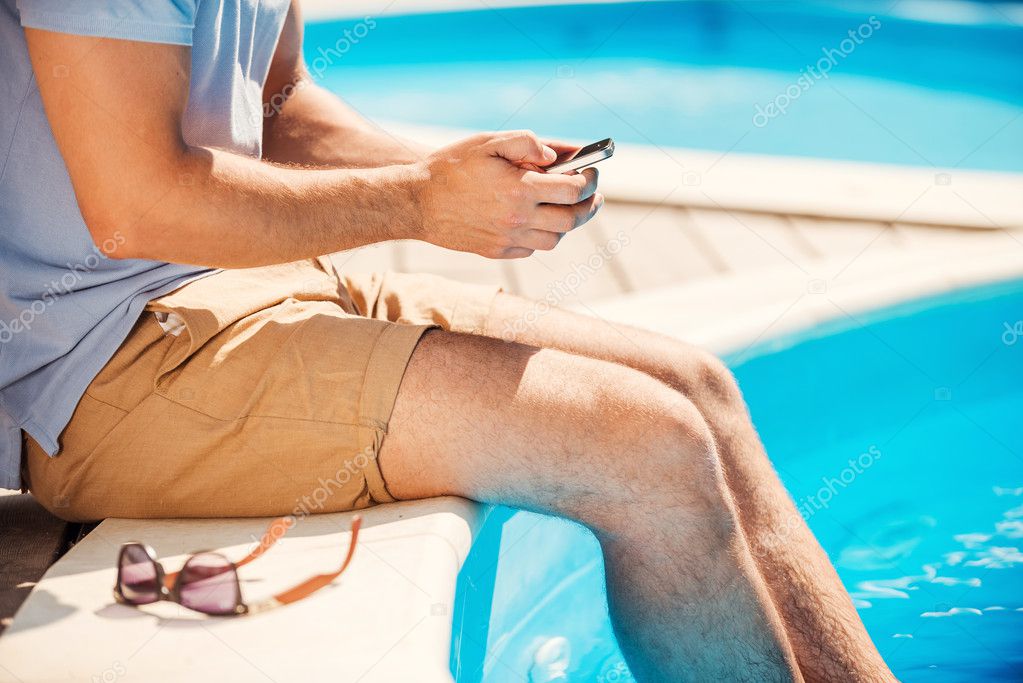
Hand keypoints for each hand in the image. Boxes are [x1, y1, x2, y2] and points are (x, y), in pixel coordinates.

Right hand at [415, 130, 601, 258]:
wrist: (416, 202)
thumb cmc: (451, 167)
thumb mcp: (489, 143)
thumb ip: (527, 143)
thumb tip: (556, 156)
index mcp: (519, 190)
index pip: (573, 190)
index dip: (590, 180)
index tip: (593, 171)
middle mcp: (517, 219)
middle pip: (571, 220)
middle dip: (589, 206)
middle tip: (593, 195)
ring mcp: (507, 239)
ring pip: (554, 239)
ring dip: (566, 223)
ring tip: (567, 208)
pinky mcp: (497, 252)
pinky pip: (531, 249)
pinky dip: (541, 235)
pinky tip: (537, 220)